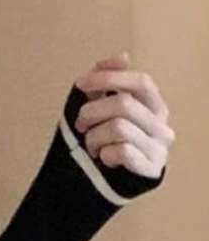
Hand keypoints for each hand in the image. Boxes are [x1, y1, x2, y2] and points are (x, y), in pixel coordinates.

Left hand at [72, 50, 173, 180]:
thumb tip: (122, 56)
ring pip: (118, 128)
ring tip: (91, 146)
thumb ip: (107, 83)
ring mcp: (159, 147)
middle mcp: (161, 124)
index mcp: (153, 105)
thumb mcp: (97, 109)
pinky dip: (104, 154)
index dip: (109, 79)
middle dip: (91, 112)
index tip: (81, 83)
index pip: (140, 82)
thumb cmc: (99, 142)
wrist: (98, 184)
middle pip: (123, 104)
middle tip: (79, 125)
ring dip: (94, 138)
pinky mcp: (151, 169)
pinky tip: (103, 159)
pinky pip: (122, 152)